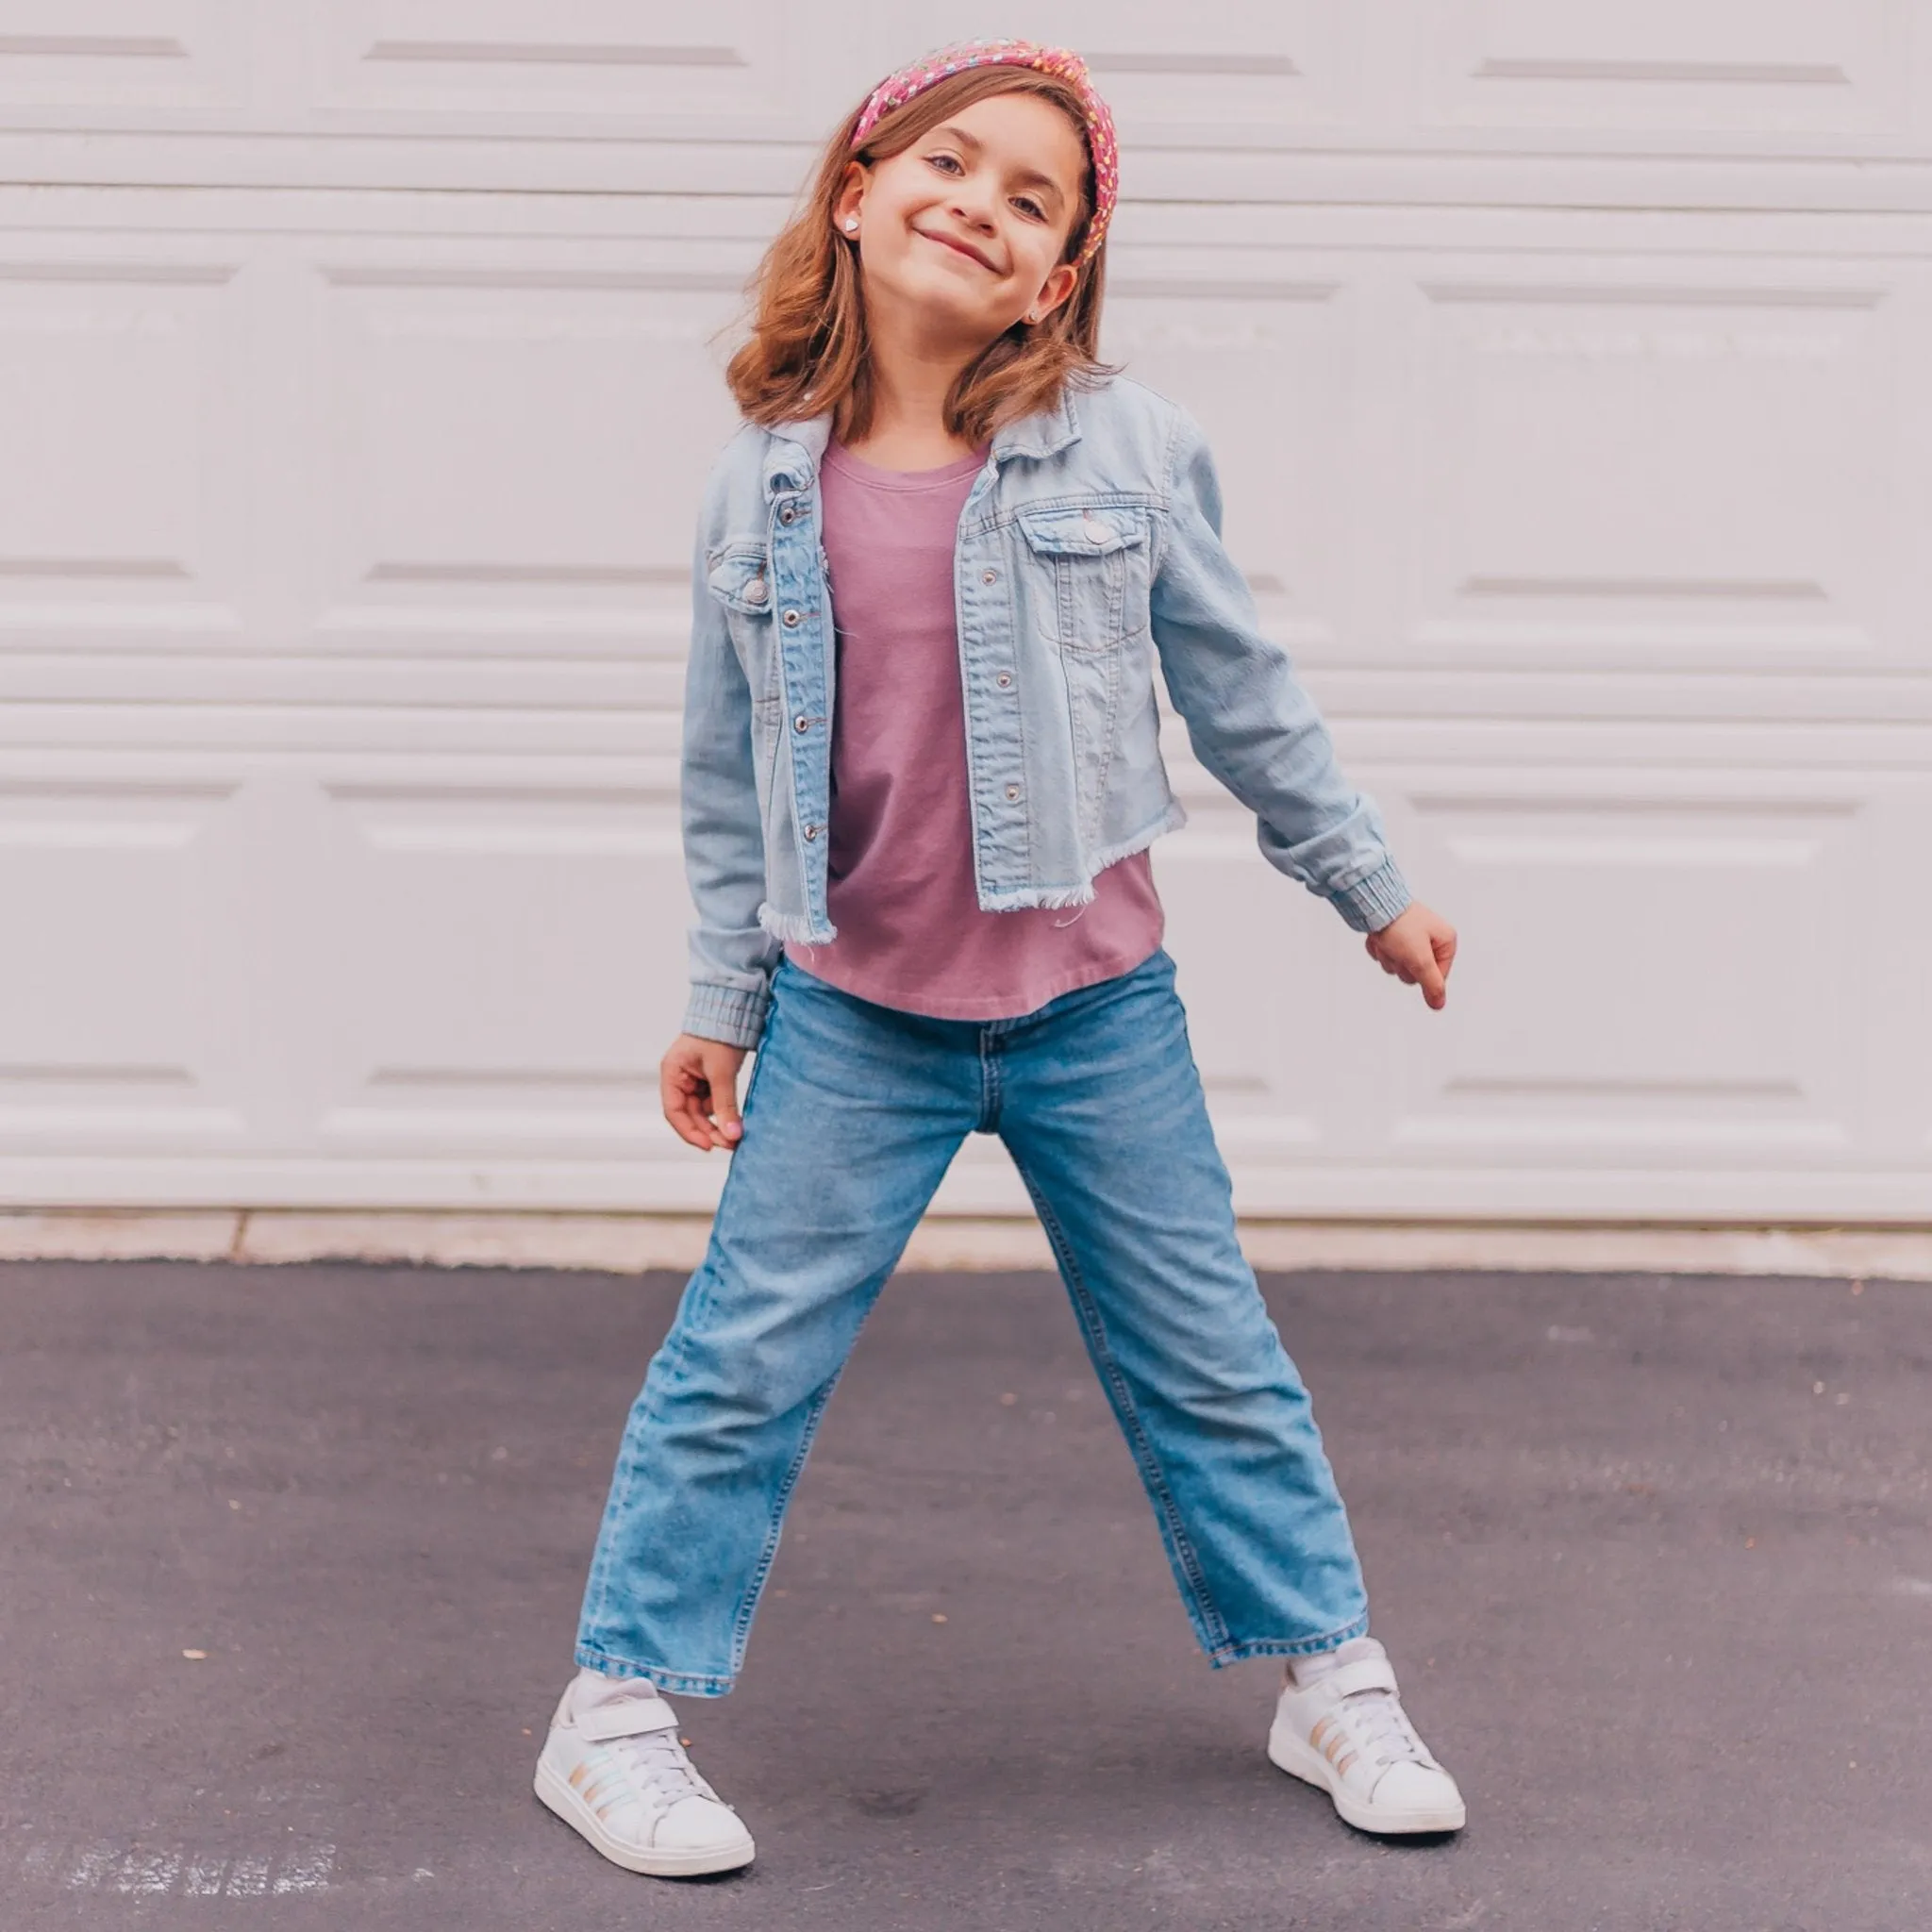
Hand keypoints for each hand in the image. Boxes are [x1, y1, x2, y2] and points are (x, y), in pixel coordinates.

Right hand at [660, 1033, 748, 1150]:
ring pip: (704, 1112)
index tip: (709, 1145)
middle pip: (690, 1115)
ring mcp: (695, 1080)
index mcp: (672, 1073)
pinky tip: (736, 1121)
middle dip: (709, 1131)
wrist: (734, 1011)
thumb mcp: (721, 1072)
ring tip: (736, 1136)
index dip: (690, 1132)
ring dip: (718, 1124)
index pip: (674, 1111)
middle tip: (730, 1144)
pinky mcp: (711, 1079)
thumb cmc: (719, 1033)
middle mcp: (680, 1079)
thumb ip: (725, 1104)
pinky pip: (715, 1103)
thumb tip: (732, 1134)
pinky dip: (725, 1113)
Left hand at [1364, 902, 1456, 1010]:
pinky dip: (1379, 949)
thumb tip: (1439, 1004)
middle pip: (1416, 974)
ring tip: (1388, 940)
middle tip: (1400, 949)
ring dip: (1388, 957)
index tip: (1414, 960)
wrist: (1373, 905)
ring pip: (1398, 966)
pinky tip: (1379, 937)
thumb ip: (1431, 984)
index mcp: (1445, 940)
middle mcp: (1430, 939)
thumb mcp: (1420, 959)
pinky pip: (1385, 955)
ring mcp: (1410, 938)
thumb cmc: (1399, 925)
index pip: (1438, 977)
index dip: (1422, 973)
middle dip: (1402, 964)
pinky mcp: (1392, 936)